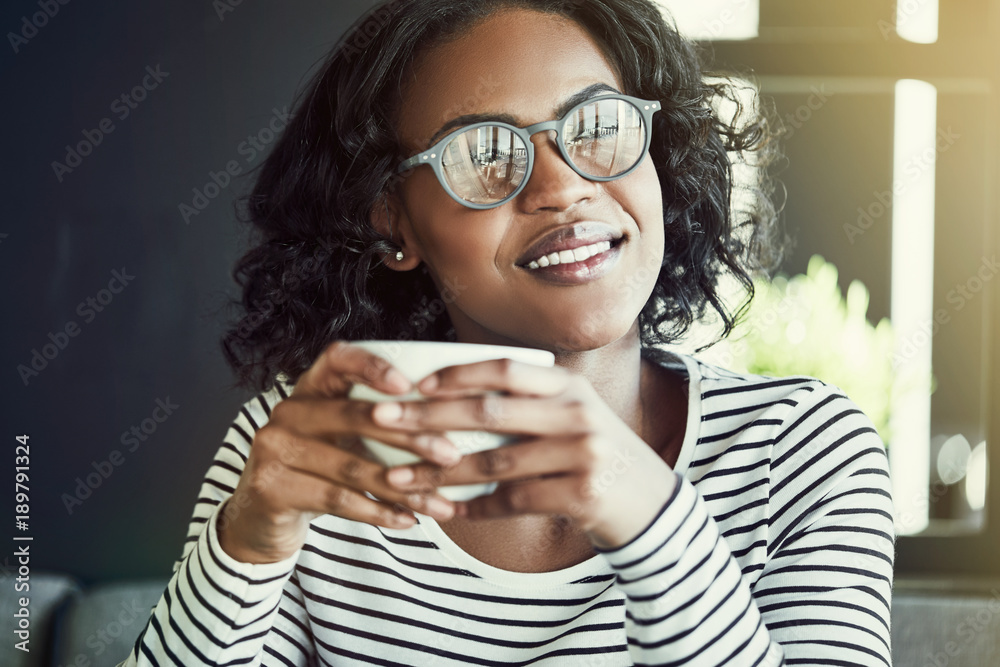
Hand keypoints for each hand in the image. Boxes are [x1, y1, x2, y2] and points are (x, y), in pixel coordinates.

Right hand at [216, 341, 461, 563]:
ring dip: (403, 487)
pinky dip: (378, 512)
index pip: (337, 359)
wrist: (262, 519)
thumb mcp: (341, 439)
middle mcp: (287, 411)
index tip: (410, 385)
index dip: (372, 367)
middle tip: (450, 455)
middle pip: (352, 417)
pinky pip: (337, 499)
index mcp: (309, 389)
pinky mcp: (271, 487)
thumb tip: (451, 426)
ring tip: (440, 502)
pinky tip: (408, 520)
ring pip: (350, 466)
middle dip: (409, 437)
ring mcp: (273, 448)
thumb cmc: (318, 471)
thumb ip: (377, 424)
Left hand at [371, 359, 677, 548]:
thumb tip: (447, 394)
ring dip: (438, 473)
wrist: (651, 504)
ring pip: (492, 463)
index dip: (456, 373)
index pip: (504, 369)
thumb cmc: (594, 454)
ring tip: (396, 478)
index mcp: (568, 386)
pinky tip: (444, 512)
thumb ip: (527, 403)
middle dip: (428, 417)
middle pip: (489, 412)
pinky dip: (473, 508)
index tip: (413, 384)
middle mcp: (577, 413)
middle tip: (381, 421)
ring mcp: (582, 454)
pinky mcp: (582, 495)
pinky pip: (512, 501)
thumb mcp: (572, 416)